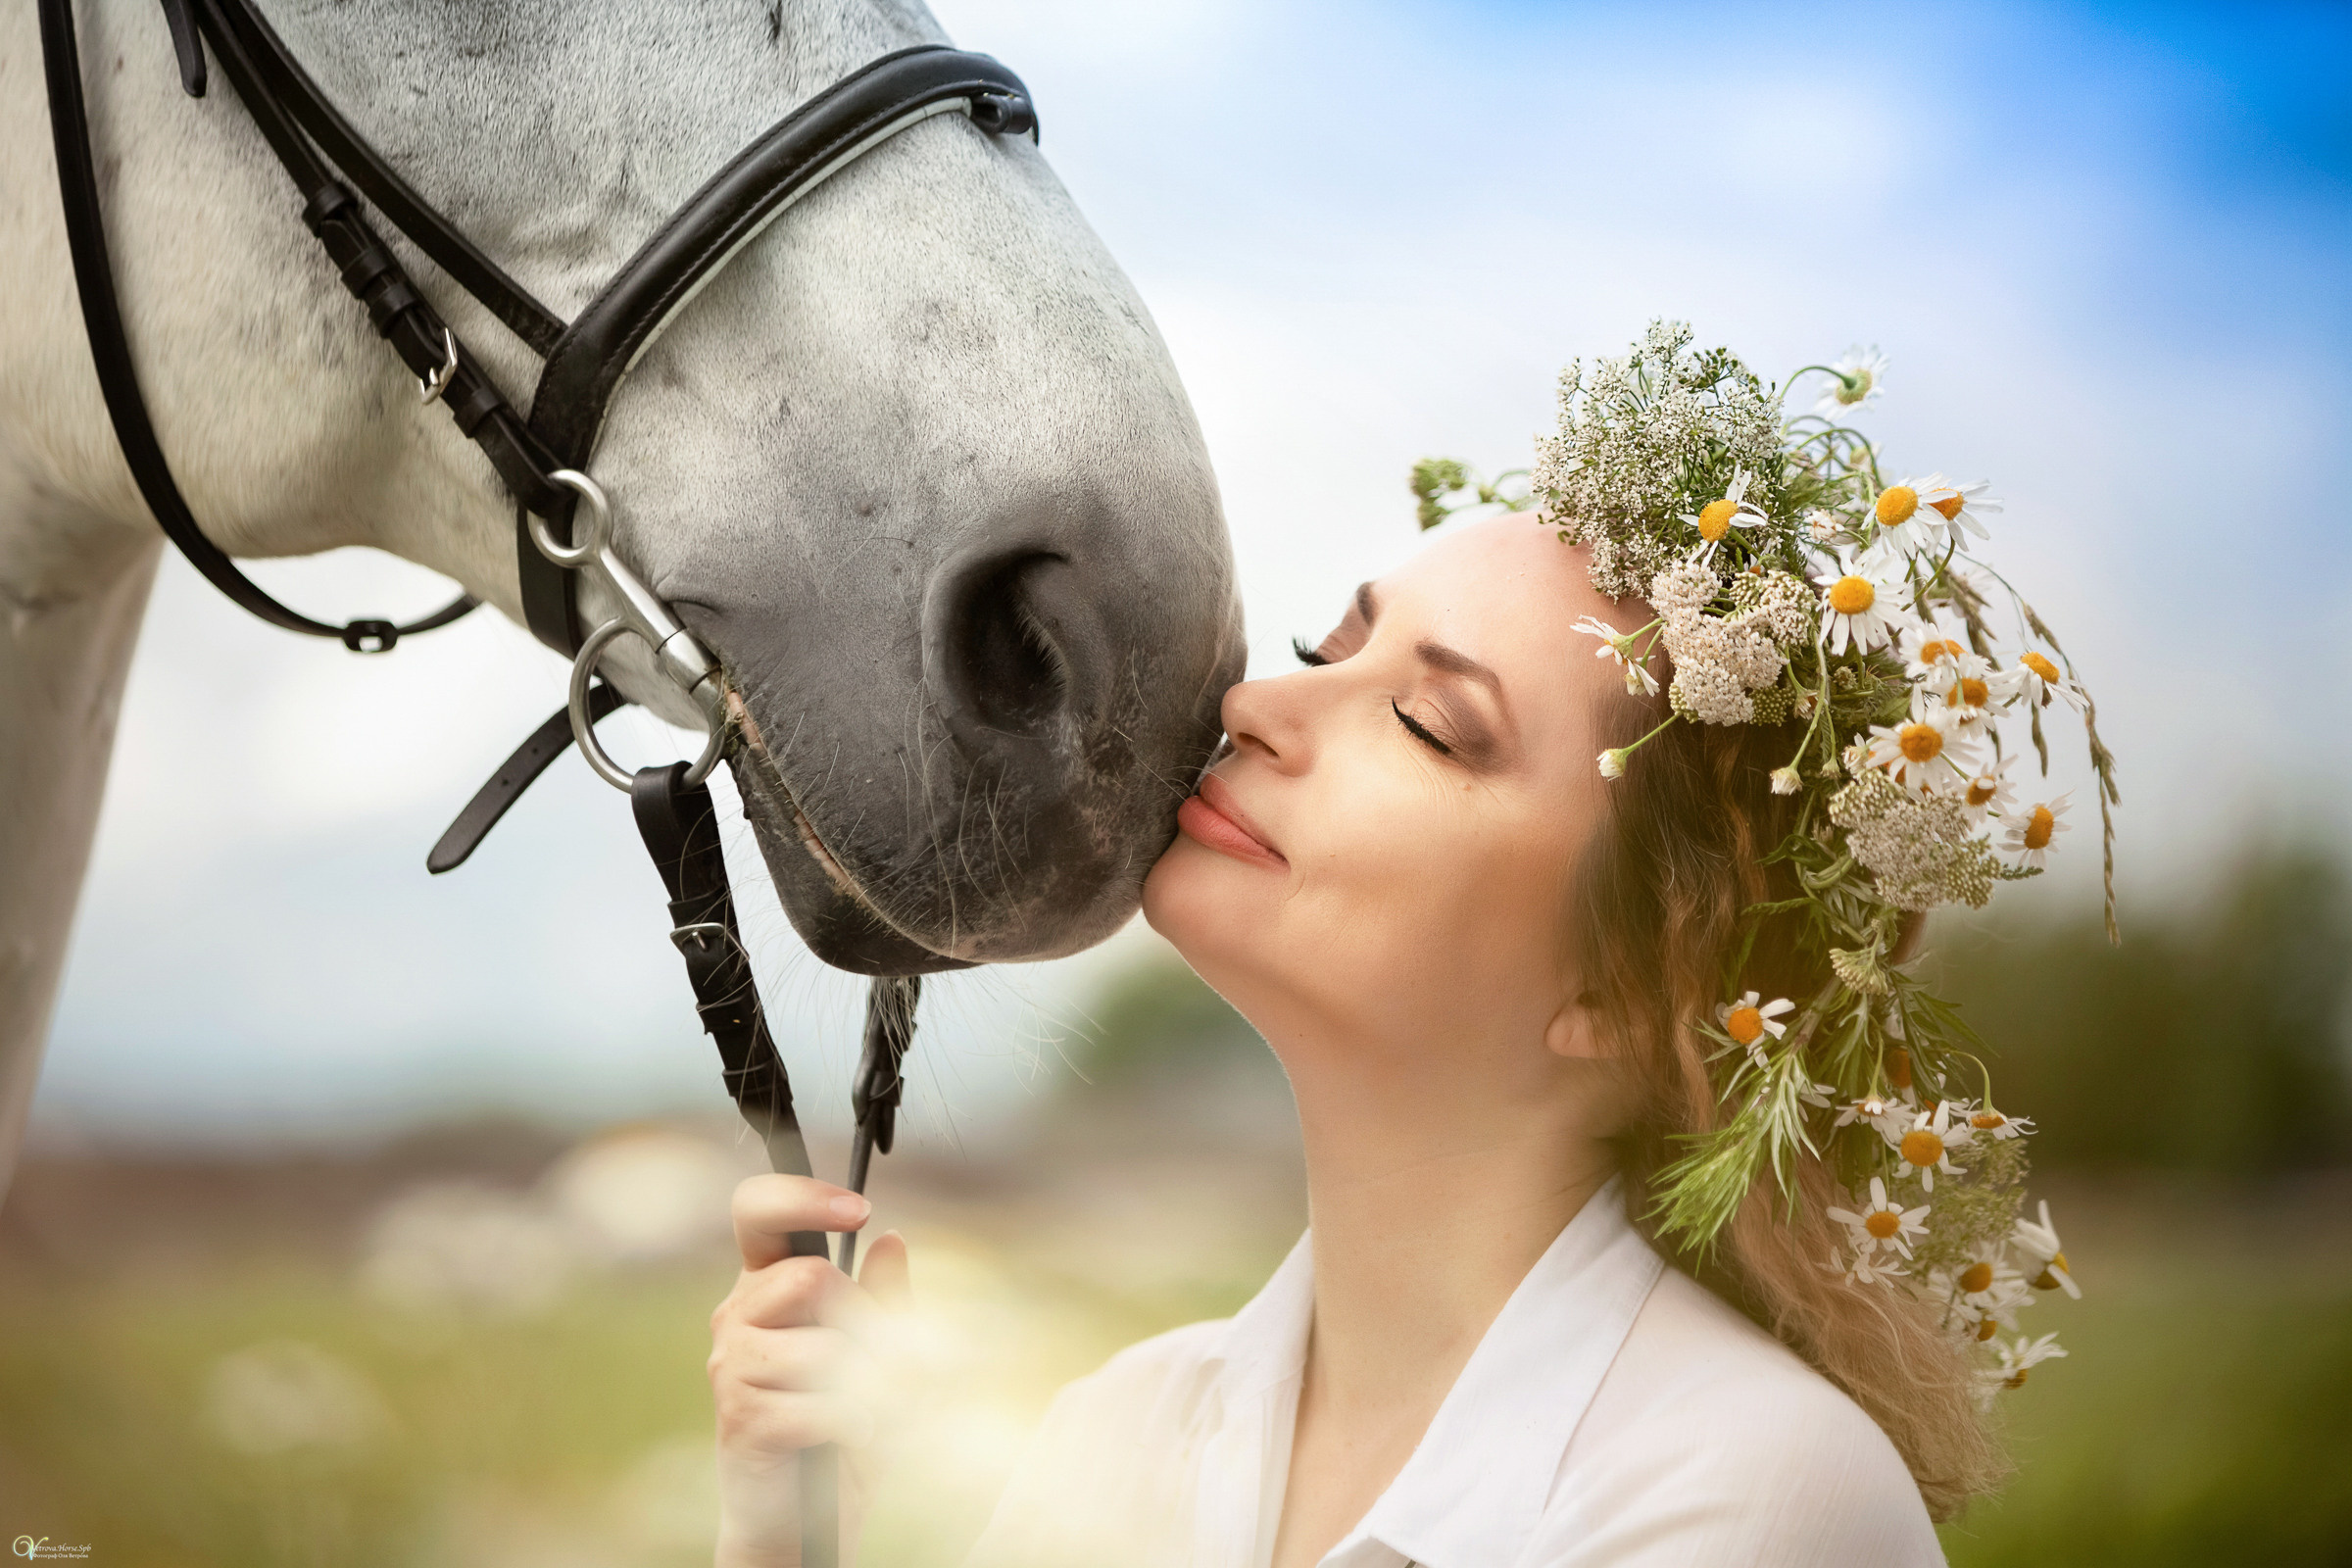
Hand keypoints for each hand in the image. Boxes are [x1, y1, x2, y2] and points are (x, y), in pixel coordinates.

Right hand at [709, 1175, 911, 1566]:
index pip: (757, 1212)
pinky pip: (820, 1403)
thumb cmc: (844, 1427)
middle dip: (866, 1322)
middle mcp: (739, 1314)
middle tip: (884, 1365)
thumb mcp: (882, 1357)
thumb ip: (885, 1300)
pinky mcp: (739, 1414)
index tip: (859, 1210)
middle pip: (811, 1277)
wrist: (807, 1517)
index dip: (803, 1197)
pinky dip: (855, 1425)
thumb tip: (892, 1242)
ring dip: (868, 1384)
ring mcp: (731, 1363)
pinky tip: (850, 1439)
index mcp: (767, 1285)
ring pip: (821, 1344)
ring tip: (867, 1410)